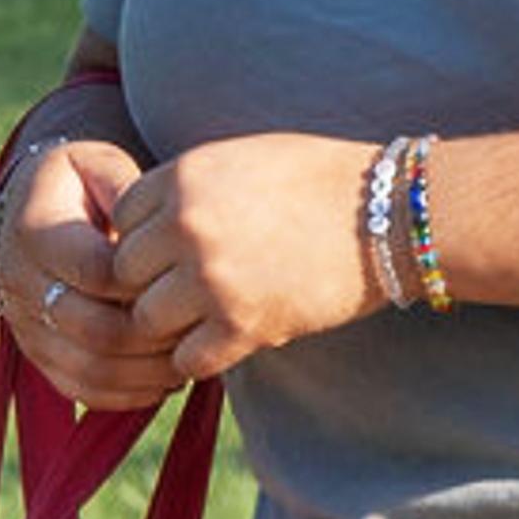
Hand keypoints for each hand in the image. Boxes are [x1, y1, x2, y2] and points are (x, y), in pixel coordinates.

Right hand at [0, 134, 191, 414]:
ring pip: (88, 367)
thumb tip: (148, 233)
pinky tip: (167, 379)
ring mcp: (23, 324)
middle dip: (155, 333)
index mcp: (35, 231)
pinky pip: (79, 388)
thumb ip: (125, 192)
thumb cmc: (84, 181)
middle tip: (203, 327)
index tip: (189, 277)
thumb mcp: (101, 165)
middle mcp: (19, 283)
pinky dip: (127, 394)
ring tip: (192, 355)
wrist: (36, 205)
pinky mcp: (35, 352)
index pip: (98, 273)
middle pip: (94, 329)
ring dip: (147, 371)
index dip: (148, 282)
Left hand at [96, 135, 385, 378]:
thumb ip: (187, 188)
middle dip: (153, 283)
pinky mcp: (242, 325)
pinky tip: (232, 337)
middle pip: (125, 274)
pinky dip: (205, 355)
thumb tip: (137, 226)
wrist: (396, 214)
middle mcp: (188, 225)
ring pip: (147, 321)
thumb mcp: (245, 160)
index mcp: (186, 176)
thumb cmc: (324, 181)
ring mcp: (212, 278)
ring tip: (210, 314)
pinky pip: (187, 359)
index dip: (148, 237)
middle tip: (192, 287)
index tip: (178, 246)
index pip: (122, 220)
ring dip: (174, 324)